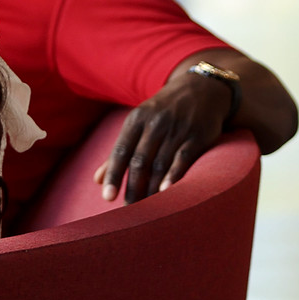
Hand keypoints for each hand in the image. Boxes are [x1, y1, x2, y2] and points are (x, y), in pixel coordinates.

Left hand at [95, 70, 233, 203]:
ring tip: (147, 209)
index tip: (107, 197)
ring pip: (160, 163)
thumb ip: (119, 151)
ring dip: (152, 188)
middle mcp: (156, 123)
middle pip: (140, 161)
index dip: (114, 175)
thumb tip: (96, 180)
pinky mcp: (197, 135)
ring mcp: (177, 129)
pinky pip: (184, 158)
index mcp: (137, 119)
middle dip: (133, 188)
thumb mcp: (139, 122)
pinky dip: (175, 176)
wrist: (202, 88)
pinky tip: (167, 192)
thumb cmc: (164, 111)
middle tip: (129, 211)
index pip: (121, 151)